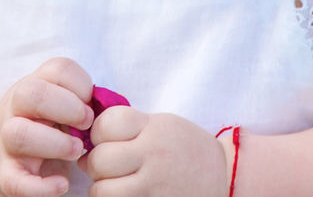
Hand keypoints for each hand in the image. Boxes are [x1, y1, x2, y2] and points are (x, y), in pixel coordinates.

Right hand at [0, 57, 94, 196]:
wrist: (0, 153)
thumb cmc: (44, 124)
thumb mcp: (58, 104)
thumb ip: (81, 102)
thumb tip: (107, 108)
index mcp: (35, 86)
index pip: (57, 69)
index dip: (80, 83)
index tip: (91, 102)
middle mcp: (16, 109)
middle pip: (30, 93)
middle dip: (67, 107)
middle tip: (87, 123)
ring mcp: (7, 141)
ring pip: (20, 134)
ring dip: (55, 143)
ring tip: (78, 151)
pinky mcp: (6, 174)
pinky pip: (16, 181)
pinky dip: (40, 186)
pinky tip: (61, 184)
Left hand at [79, 107, 229, 196]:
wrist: (226, 178)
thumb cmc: (186, 150)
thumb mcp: (162, 126)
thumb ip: (129, 128)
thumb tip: (85, 144)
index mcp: (154, 129)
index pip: (107, 124)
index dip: (99, 133)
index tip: (107, 141)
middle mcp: (154, 156)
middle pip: (100, 160)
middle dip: (97, 166)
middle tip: (109, 169)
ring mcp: (155, 186)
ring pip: (102, 192)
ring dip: (103, 191)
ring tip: (117, 187)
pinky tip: (128, 196)